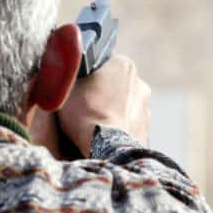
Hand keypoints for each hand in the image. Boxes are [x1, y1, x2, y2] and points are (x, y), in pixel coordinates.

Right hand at [30, 54, 151, 158]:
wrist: (107, 147)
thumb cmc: (86, 111)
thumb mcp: (66, 83)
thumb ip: (69, 72)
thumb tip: (66, 70)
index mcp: (124, 65)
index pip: (102, 64)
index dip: (86, 77)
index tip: (76, 89)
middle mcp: (140, 84)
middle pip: (114, 86)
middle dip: (100, 95)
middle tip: (81, 109)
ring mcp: (146, 110)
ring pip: (122, 109)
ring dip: (110, 114)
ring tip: (91, 126)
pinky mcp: (145, 133)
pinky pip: (126, 129)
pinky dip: (116, 132)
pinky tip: (102, 139)